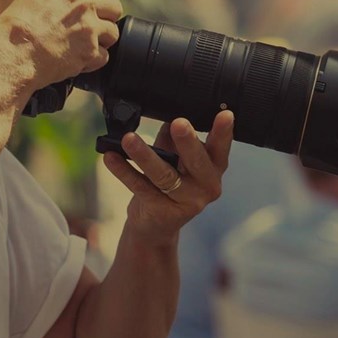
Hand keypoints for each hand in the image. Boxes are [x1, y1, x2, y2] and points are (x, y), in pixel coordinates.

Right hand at [0, 0, 121, 91]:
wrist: (12, 58)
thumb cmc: (4, 28)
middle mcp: (81, 2)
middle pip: (113, 3)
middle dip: (106, 12)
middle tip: (94, 19)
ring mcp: (89, 28)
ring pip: (113, 31)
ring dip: (102, 36)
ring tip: (87, 41)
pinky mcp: (90, 52)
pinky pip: (104, 55)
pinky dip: (95, 59)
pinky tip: (81, 58)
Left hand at [103, 111, 233, 247]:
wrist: (156, 225)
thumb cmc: (170, 182)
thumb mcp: (176, 156)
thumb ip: (174, 137)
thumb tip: (167, 112)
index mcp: (214, 168)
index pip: (221, 148)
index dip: (224, 132)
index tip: (226, 114)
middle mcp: (207, 186)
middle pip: (196, 162)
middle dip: (187, 141)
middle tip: (179, 123)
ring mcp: (187, 202)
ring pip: (164, 175)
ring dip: (144, 155)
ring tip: (129, 139)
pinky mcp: (164, 212)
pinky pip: (141, 187)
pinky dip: (124, 171)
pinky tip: (111, 157)